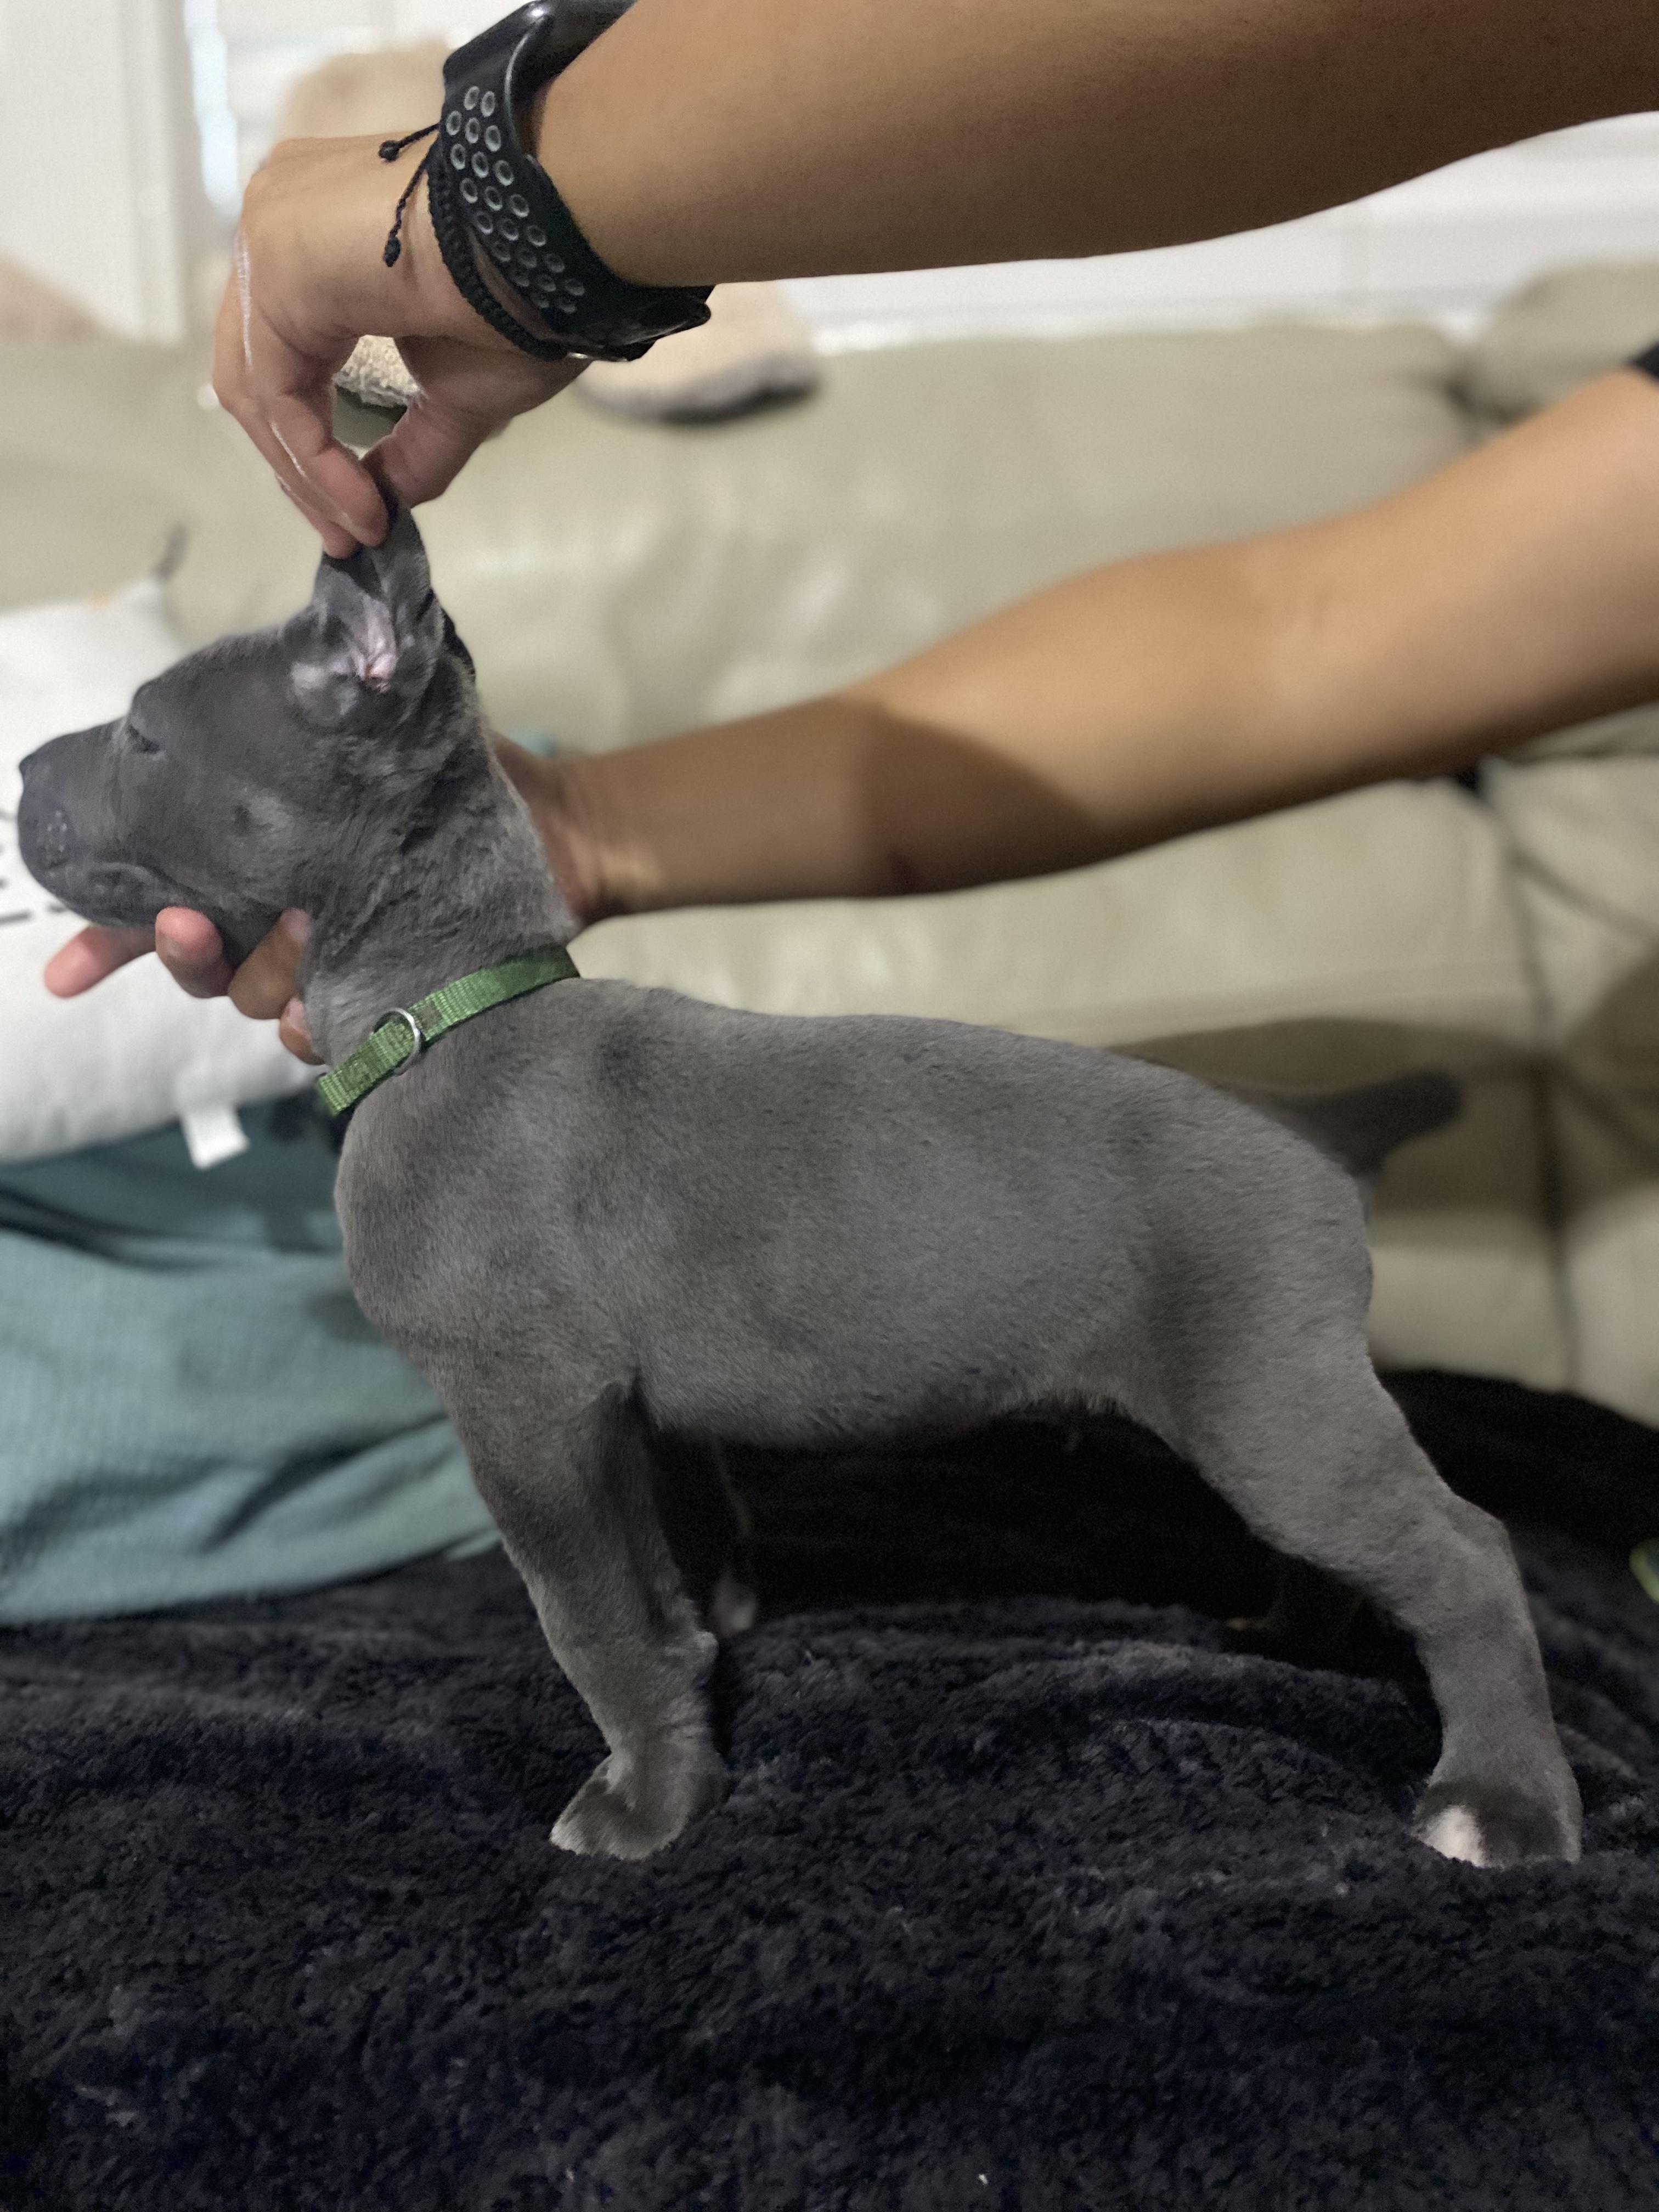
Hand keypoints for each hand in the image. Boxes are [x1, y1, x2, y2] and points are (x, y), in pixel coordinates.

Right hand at [40, 742, 611, 1062]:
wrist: (563, 832)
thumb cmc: (468, 775)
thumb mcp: (382, 725)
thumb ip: (326, 686)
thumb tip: (333, 572)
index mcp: (264, 863)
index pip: (165, 906)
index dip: (108, 940)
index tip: (63, 972)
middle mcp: (286, 922)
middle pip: (198, 962)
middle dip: (181, 949)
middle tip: (189, 922)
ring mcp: (331, 967)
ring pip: (251, 999)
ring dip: (254, 975)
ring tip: (291, 935)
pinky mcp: (381, 1000)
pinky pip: (321, 1037)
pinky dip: (311, 1025)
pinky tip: (317, 1009)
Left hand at [216, 134, 583, 554]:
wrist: (547, 239)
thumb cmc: (522, 293)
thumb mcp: (461, 392)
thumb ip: (412, 448)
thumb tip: (382, 509)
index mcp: (317, 236)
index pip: (284, 354)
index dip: (314, 448)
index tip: (361, 519)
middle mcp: (279, 222)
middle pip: (257, 372)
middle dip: (299, 470)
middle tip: (347, 535)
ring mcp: (270, 233)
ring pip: (256, 386)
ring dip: (307, 475)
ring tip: (360, 526)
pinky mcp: (275, 262)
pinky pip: (276, 389)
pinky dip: (313, 457)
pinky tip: (361, 500)